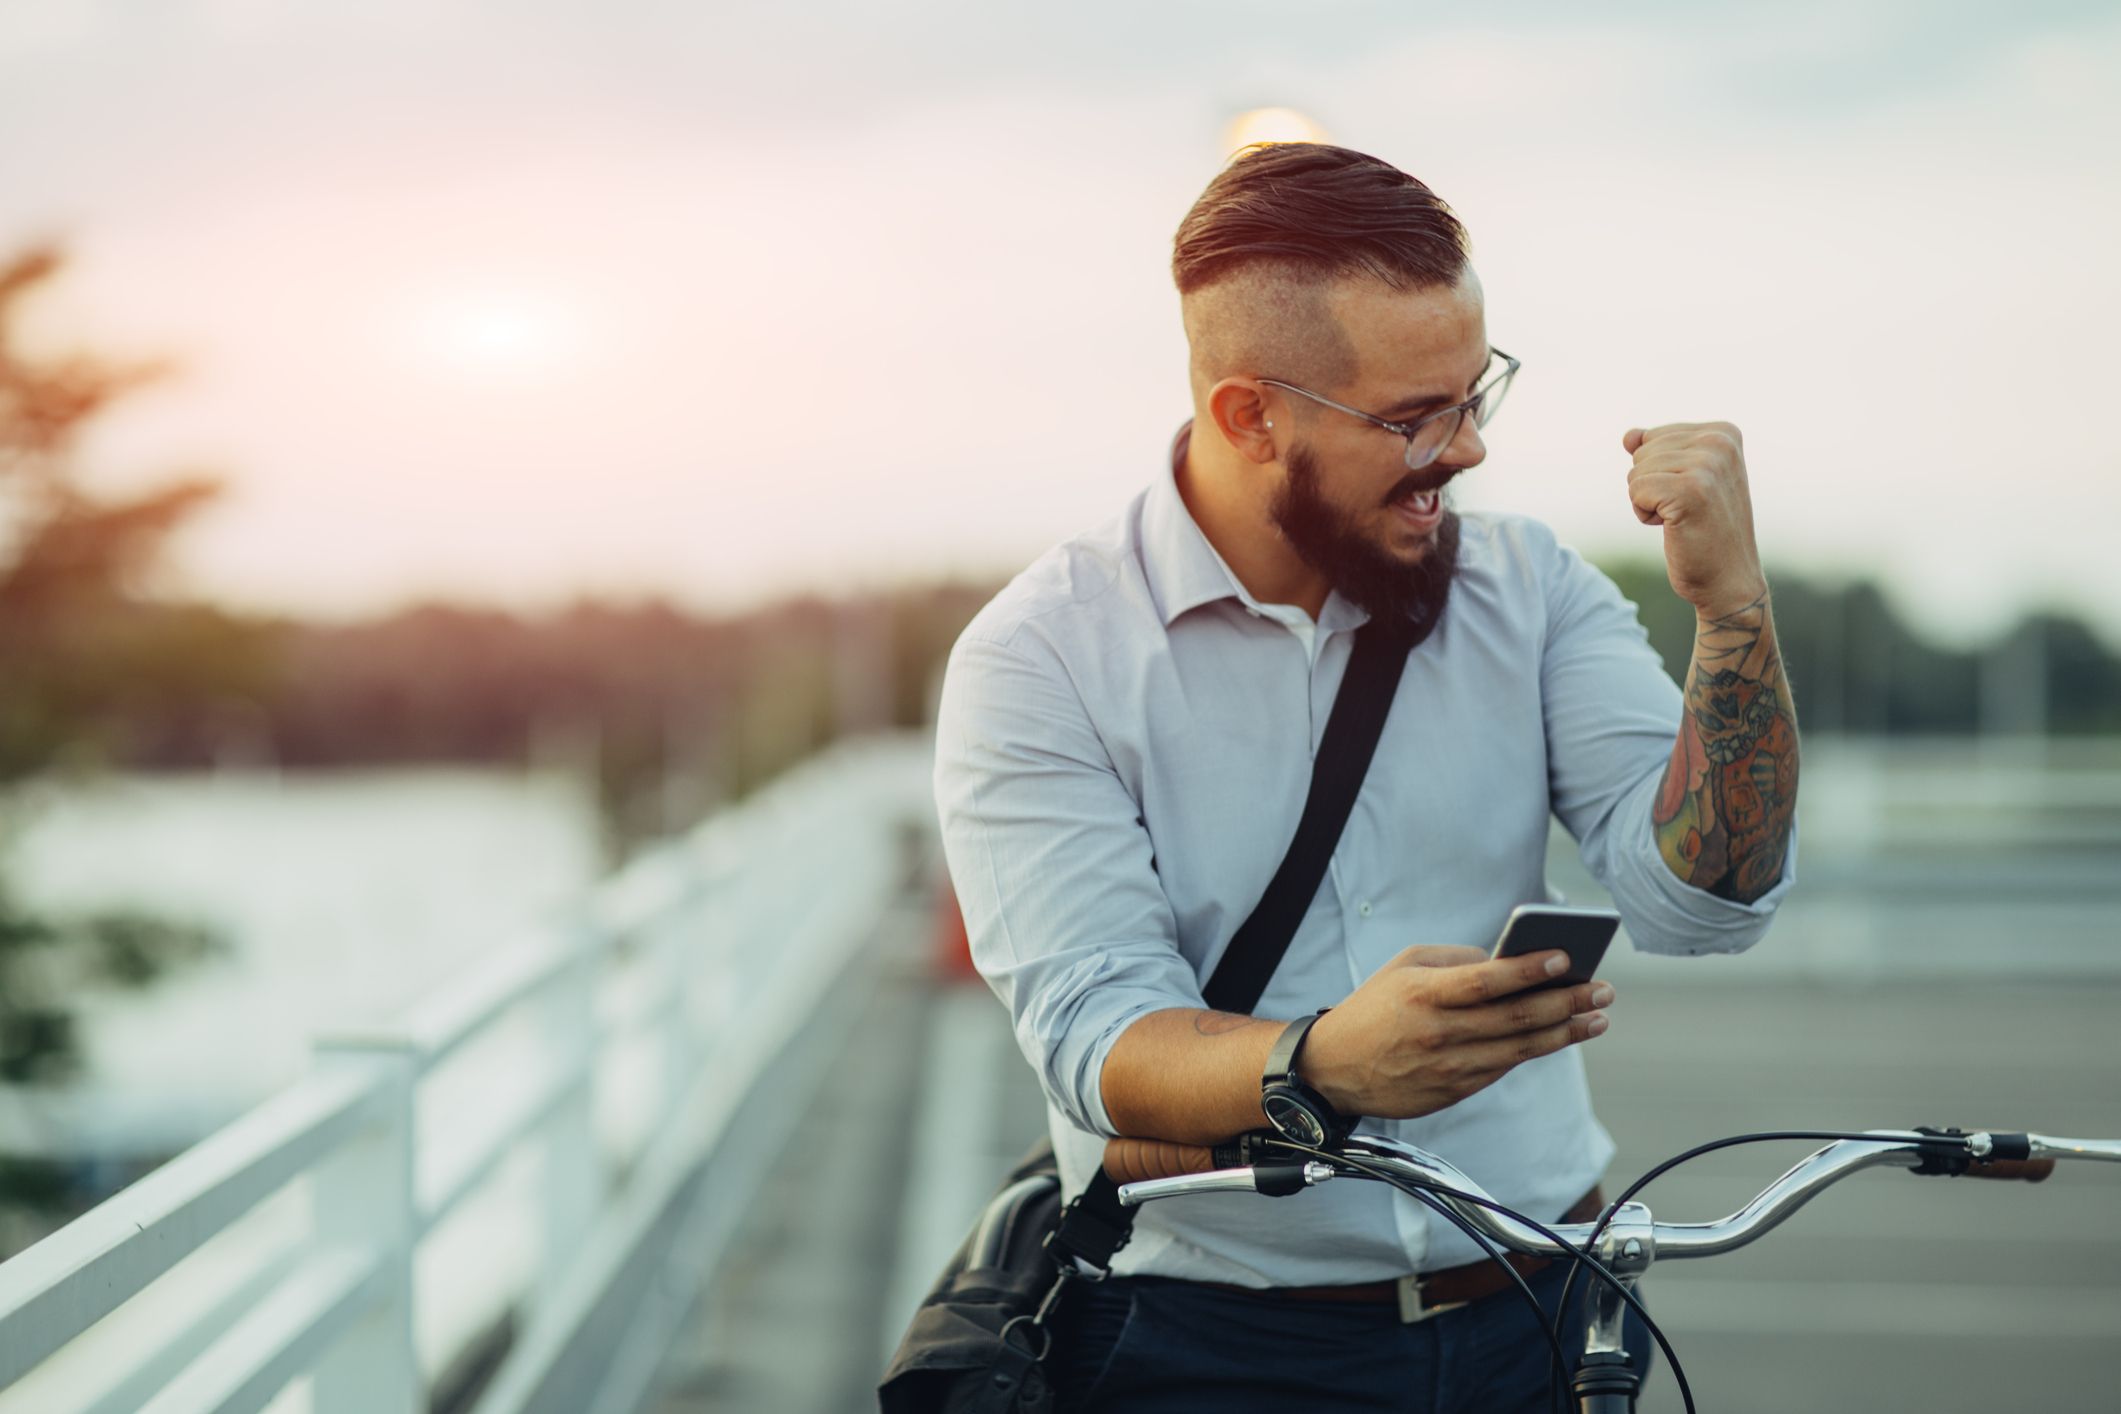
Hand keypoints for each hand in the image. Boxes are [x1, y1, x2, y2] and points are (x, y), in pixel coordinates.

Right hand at [1299, 944, 1611, 1119]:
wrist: (1334, 1070)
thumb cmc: (1373, 1009)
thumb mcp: (1403, 967)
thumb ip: (1454, 960)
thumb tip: (1506, 961)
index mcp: (1424, 995)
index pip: (1486, 981)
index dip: (1528, 970)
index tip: (1565, 957)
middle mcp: (1439, 1033)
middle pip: (1516, 1018)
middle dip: (1566, 1002)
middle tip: (1601, 990)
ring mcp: (1449, 1068)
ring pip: (1520, 1049)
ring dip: (1565, 1032)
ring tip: (1597, 1017)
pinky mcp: (1454, 1091)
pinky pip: (1503, 1068)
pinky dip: (1534, 1050)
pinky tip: (1559, 1035)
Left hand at [1623, 422, 1766, 618]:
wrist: (1728, 580)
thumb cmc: (1704, 531)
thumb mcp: (1684, 480)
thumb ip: (1657, 451)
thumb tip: (1628, 436)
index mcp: (1724, 432)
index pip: (1652, 437)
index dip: (1660, 473)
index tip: (1693, 495)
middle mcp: (1720, 442)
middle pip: (1642, 452)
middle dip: (1651, 486)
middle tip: (1687, 510)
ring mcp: (1708, 464)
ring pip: (1635, 472)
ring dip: (1649, 502)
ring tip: (1684, 519)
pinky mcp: (1691, 490)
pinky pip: (1635, 490)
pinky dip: (1645, 514)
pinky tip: (1675, 527)